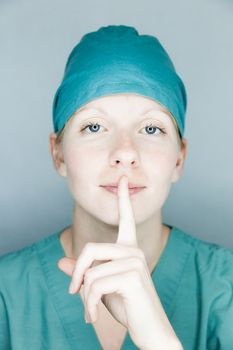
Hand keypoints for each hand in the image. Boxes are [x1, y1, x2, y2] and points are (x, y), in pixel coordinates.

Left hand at [58, 175, 181, 349]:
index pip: (127, 218)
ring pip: (90, 271)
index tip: (123, 180)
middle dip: (76, 274)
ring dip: (84, 296)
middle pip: (89, 250)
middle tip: (72, 292)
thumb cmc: (128, 306)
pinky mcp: (132, 277)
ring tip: (90, 311)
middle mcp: (134, 251)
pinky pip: (95, 285)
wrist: (150, 330)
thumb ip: (84, 273)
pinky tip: (94, 316)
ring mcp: (135, 262)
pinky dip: (89, 304)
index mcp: (129, 249)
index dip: (123, 198)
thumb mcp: (101, 287)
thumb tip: (61, 261)